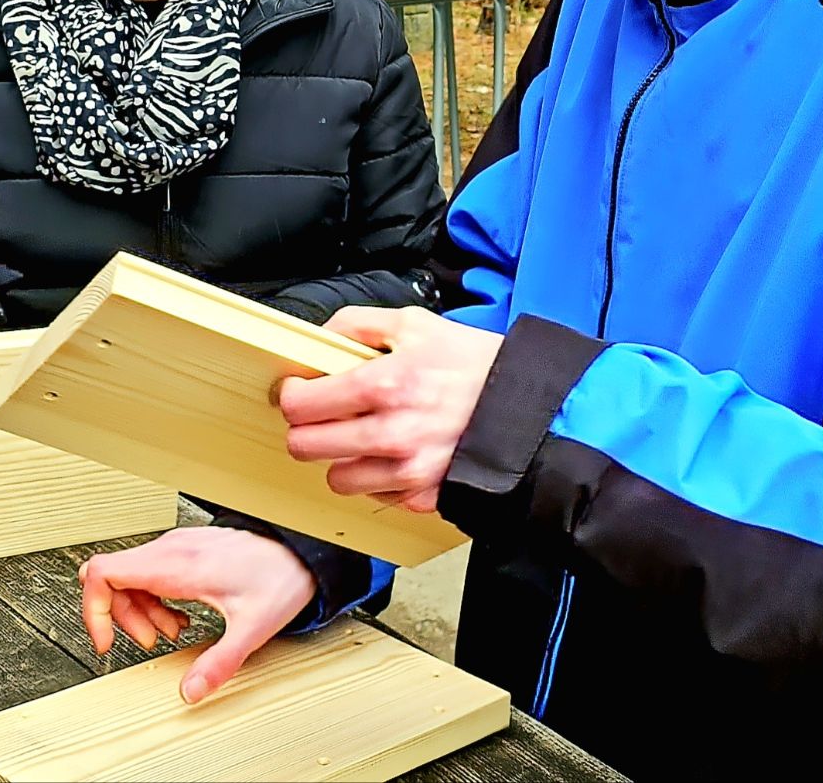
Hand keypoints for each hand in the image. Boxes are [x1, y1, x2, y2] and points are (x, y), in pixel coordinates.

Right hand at [79, 528, 317, 702]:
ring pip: (129, 575)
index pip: (104, 571)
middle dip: (122, 618)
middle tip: (152, 642)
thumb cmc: (280, 575)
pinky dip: (154, 599)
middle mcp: (172, 549)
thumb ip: (219, 661)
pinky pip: (149, 572)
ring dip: (140, 611)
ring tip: (170, 633)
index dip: (95, 608)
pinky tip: (180, 617)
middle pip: (112, 578)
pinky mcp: (185, 550)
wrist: (300, 550)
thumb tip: (190, 691)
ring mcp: (178, 546)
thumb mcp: (252, 627)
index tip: (107, 639)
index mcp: (178, 564)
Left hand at [279, 307, 501, 513]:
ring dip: (341, 458)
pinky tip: (396, 454)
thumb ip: (359, 325)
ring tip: (363, 436)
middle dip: (307, 429)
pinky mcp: (422, 498)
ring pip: (336, 479)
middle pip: (306, 447)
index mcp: (386, 384)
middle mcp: (392, 433)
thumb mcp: (417, 324)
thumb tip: (320, 337)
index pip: (303, 404)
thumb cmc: (478, 366)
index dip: (292, 396)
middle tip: (322, 416)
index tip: (297, 391)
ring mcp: (407, 472)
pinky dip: (377, 478)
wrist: (530, 410)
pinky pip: (375, 495)